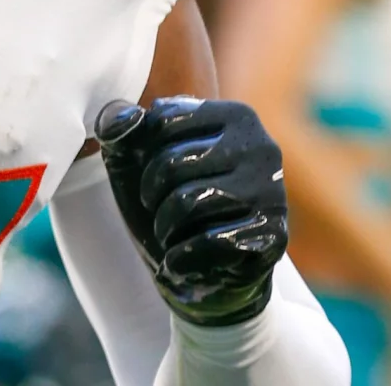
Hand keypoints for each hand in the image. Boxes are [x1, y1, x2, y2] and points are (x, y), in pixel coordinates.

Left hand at [97, 95, 288, 326]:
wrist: (216, 274)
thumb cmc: (176, 202)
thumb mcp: (140, 159)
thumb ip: (122, 128)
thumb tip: (117, 118)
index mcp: (235, 117)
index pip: (164, 120)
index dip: (143, 155)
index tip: (151, 176)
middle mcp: (260, 148)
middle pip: (172, 163)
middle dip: (151, 196)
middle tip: (156, 212)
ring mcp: (271, 192)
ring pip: (188, 202)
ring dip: (164, 227)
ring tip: (168, 234)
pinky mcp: (273, 235)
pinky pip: (210, 242)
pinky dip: (180, 257)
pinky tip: (179, 260)